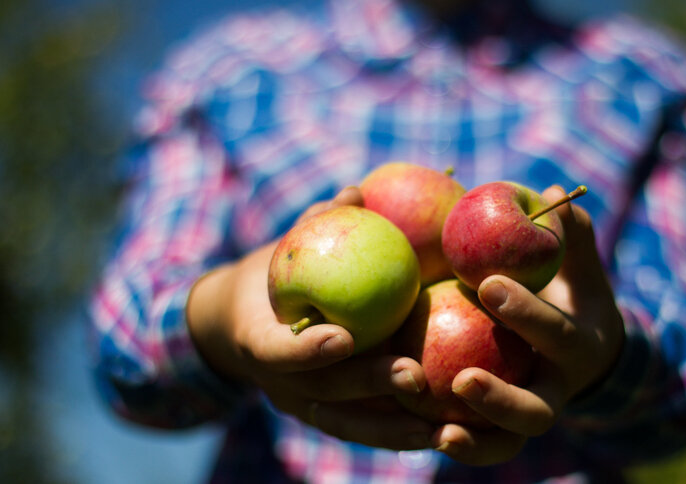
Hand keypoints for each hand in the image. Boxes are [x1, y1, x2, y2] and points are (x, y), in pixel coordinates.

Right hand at [187, 187, 435, 449]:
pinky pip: (364, 429)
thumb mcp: (284, 249)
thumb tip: (355, 192)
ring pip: (346, 423)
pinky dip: (399, 434)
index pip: (275, 350)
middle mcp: (277, 382)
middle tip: (411, 375)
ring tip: (438, 428)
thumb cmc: (271, 274)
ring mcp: (300, 404)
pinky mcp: (325, 416)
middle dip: (367, 385)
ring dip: (392, 428)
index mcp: (255, 339)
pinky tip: (442, 435)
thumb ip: (314, 225)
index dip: (305, 349)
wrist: (242, 321)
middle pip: (322, 392)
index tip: (342, 337)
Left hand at [432, 185, 624, 465]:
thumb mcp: (579, 264)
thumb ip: (570, 233)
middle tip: (462, 380)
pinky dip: (456, 445)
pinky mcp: (503, 428)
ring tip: (438, 434)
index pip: (554, 333)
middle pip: (537, 411)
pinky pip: (480, 444)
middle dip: (502, 399)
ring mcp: (529, 413)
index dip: (526, 312)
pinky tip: (416, 434)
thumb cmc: (572, 292)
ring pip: (508, 442)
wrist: (584, 349)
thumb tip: (554, 192)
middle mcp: (556, 389)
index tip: (488, 284)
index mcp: (577, 346)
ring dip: (476, 443)